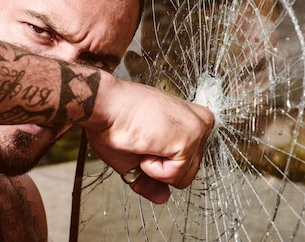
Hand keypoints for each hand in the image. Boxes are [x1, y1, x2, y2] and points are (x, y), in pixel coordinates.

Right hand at [81, 75, 214, 203]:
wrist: (105, 106)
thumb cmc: (115, 120)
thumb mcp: (136, 156)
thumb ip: (153, 179)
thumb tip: (162, 197)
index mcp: (188, 121)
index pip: (187, 161)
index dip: (161, 162)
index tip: (145, 142)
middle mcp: (199, 122)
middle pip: (188, 171)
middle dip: (160, 167)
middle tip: (142, 142)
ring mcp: (198, 129)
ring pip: (183, 176)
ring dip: (155, 167)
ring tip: (144, 140)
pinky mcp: (190, 138)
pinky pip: (175, 175)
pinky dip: (154, 168)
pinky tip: (146, 142)